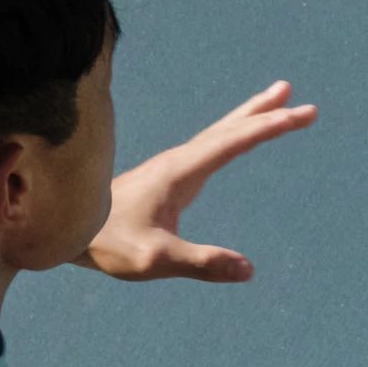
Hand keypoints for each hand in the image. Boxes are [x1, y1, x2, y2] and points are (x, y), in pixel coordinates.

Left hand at [87, 78, 318, 281]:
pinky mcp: (168, 175)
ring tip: (277, 98)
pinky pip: (210, 144)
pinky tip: (235, 135)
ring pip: (219, 131)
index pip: (232, 142)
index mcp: (180, 172)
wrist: (66, 228)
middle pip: (229, 127)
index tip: (300, 115)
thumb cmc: (108, 243)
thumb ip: (201, 263)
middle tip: (301, 99)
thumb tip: (248, 269)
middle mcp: (178, 161)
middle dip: (266, 113)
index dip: (268, 128)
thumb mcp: (156, 259)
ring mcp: (172, 166)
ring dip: (250, 115)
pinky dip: (232, 132)